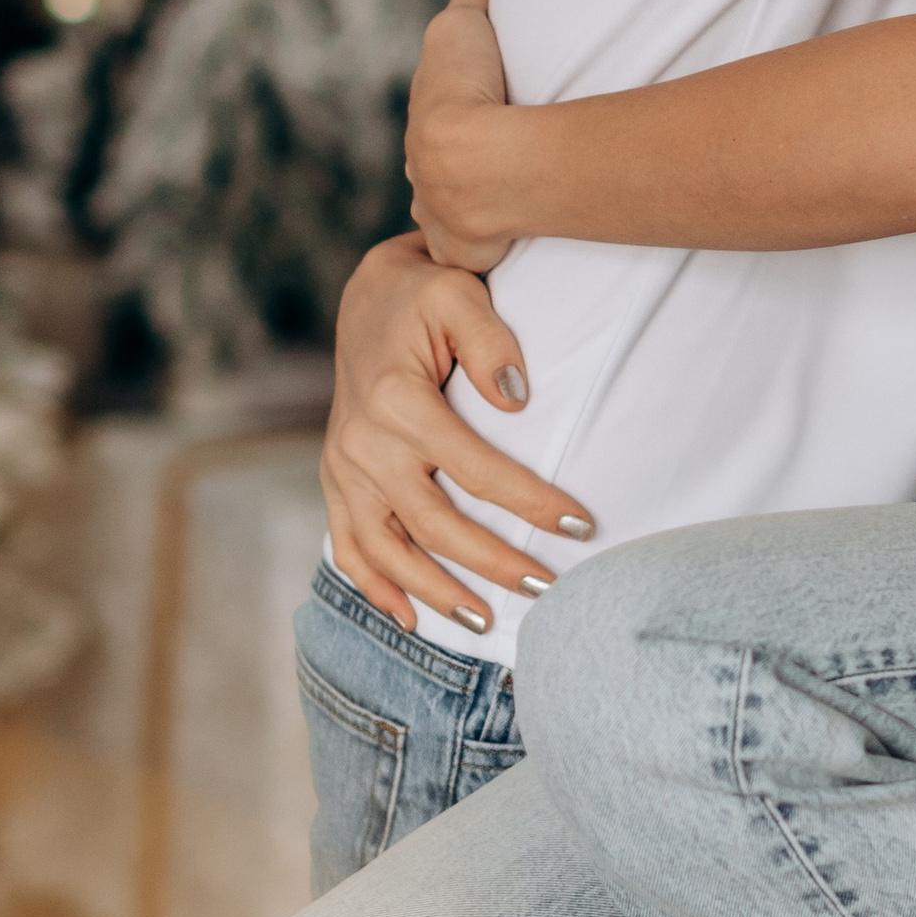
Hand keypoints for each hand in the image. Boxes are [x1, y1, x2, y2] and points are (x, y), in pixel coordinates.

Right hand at [322, 232, 593, 633]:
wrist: (367, 297)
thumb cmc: (423, 293)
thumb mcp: (459, 293)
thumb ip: (491, 339)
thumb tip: (518, 400)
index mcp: (396, 402)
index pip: (475, 469)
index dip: (530, 503)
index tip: (581, 524)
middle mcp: (361, 444)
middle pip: (433, 525)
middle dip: (493, 563)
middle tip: (548, 588)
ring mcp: (341, 468)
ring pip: (387, 550)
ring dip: (435, 593)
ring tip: (486, 624)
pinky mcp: (334, 480)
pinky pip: (348, 547)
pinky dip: (375, 588)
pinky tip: (411, 619)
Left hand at [405, 0, 518, 269]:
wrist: (475, 157)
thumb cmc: (469, 86)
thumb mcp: (465, 24)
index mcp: (421, 129)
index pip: (434, 124)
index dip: (454, 116)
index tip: (475, 112)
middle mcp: (421, 179)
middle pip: (437, 174)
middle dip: (455, 168)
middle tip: (495, 160)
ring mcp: (441, 220)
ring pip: (450, 214)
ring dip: (470, 209)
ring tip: (508, 201)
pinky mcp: (464, 254)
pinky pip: (473, 252)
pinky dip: (487, 248)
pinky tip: (509, 243)